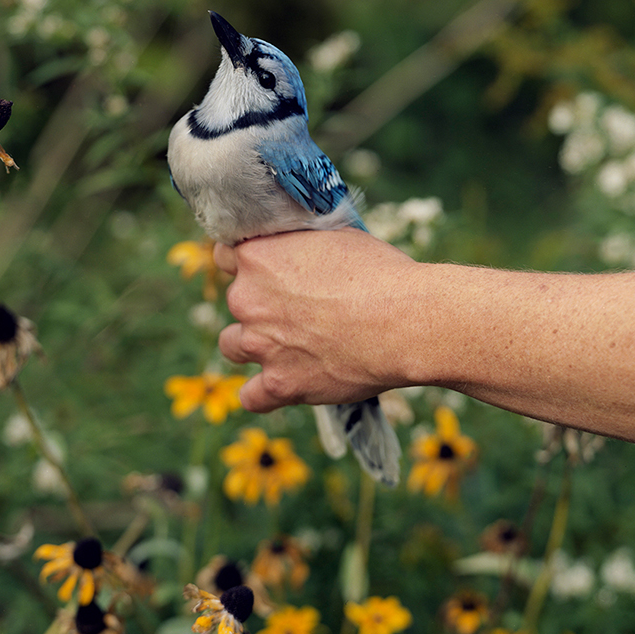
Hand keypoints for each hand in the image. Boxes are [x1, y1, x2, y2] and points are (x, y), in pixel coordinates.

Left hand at [213, 230, 422, 412]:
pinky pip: (251, 396)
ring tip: (288, 346)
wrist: (408, 322)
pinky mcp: (279, 383)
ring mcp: (260, 344)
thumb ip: (301, 244)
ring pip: (232, 346)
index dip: (250, 265)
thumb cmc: (381, 274)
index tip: (270, 273)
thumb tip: (296, 244)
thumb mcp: (336, 237)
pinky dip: (263, 393)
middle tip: (300, 311)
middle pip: (236, 301)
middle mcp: (247, 299)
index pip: (227, 257)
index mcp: (257, 257)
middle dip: (261, 305)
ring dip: (254, 345)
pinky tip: (280, 384)